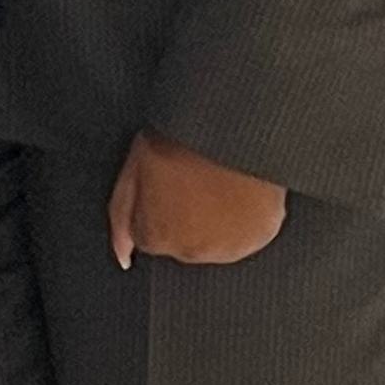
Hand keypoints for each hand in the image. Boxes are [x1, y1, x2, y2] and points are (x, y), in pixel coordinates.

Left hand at [109, 131, 287, 268]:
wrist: (226, 128)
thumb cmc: (177, 143)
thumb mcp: (132, 172)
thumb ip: (122, 218)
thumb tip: (122, 257)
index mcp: (158, 237)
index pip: (149, 238)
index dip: (155, 208)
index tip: (165, 187)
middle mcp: (194, 251)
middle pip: (182, 244)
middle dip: (184, 220)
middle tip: (191, 183)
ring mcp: (231, 247)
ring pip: (216, 244)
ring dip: (215, 225)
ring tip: (214, 186)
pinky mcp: (262, 235)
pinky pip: (250, 235)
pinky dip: (245, 219)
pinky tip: (237, 192)